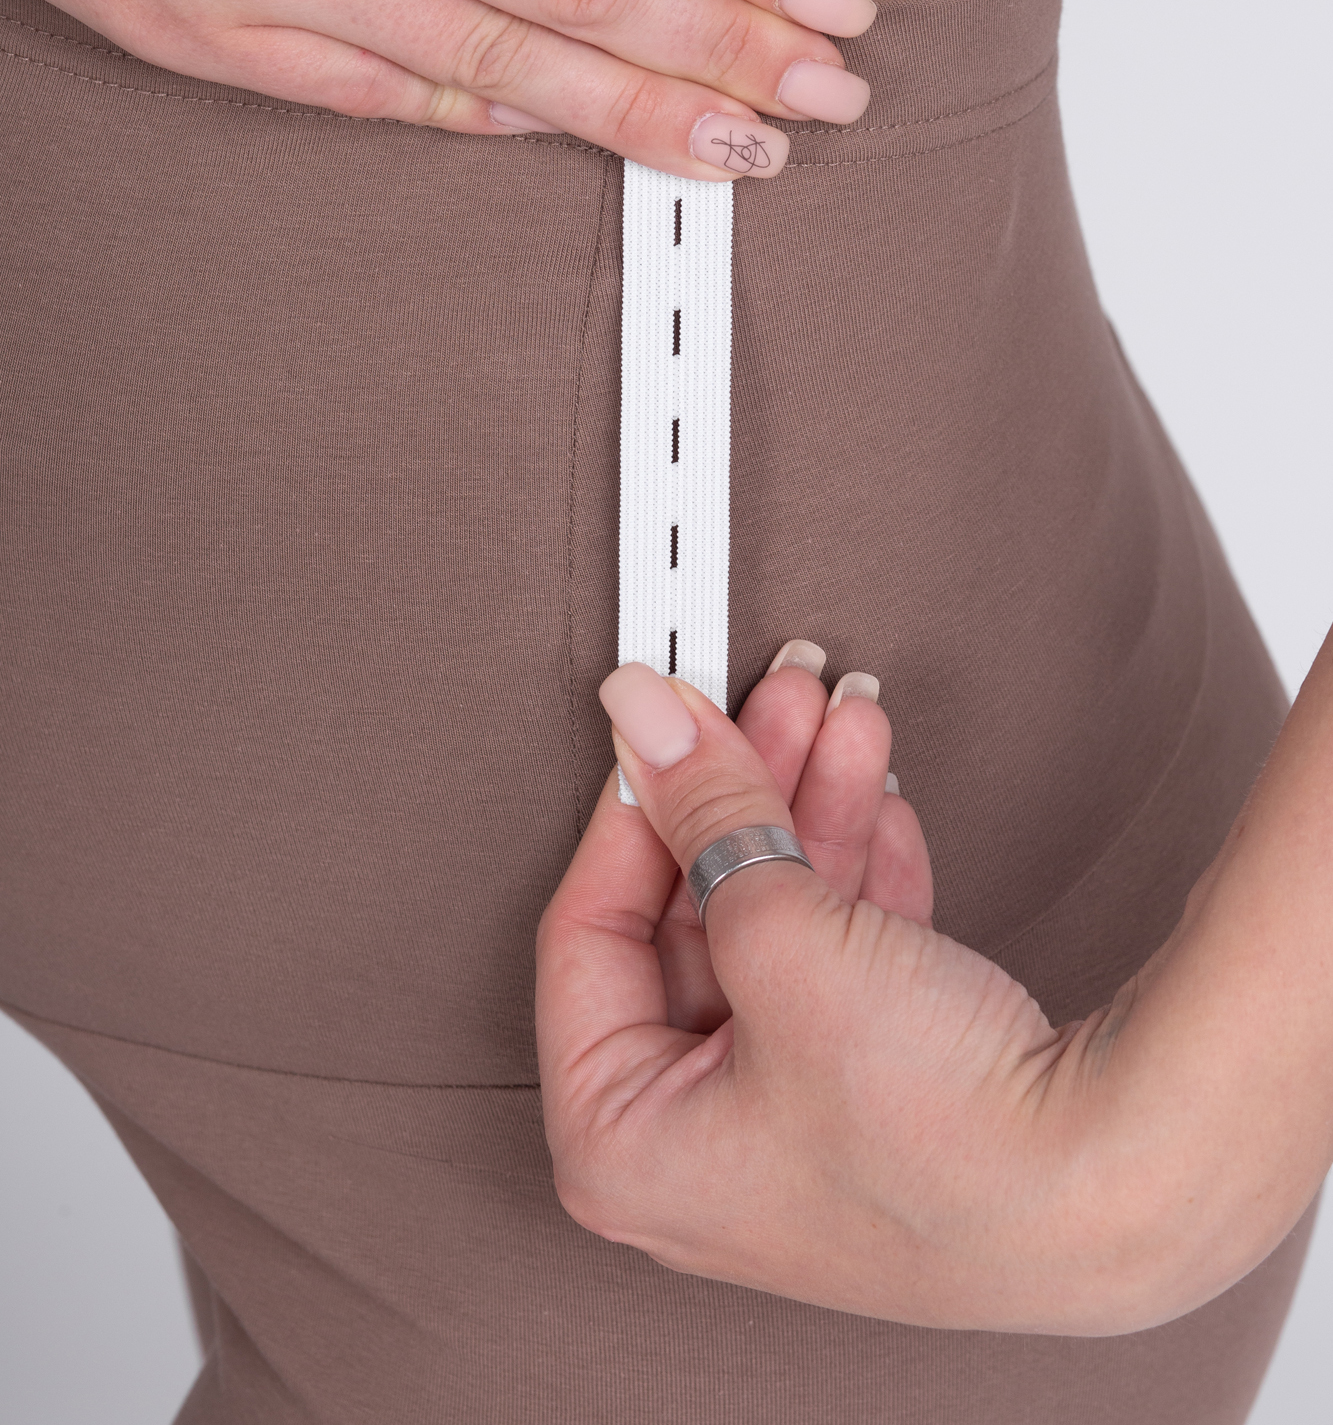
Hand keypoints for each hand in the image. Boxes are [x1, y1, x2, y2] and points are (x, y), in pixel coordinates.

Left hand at [538, 650, 1332, 1335]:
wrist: (1122, 1182)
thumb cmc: (936, 1131)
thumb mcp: (783, 940)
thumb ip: (703, 810)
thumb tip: (643, 718)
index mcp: (623, 1146)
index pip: (588, 934)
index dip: (634, 808)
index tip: (664, 723)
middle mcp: (695, 1146)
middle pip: (689, 917)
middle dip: (747, 790)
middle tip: (775, 696)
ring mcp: (789, 1122)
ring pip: (772, 923)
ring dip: (810, 807)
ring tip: (847, 715)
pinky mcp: (872, 1094)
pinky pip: (837, 958)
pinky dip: (855, 873)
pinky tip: (879, 795)